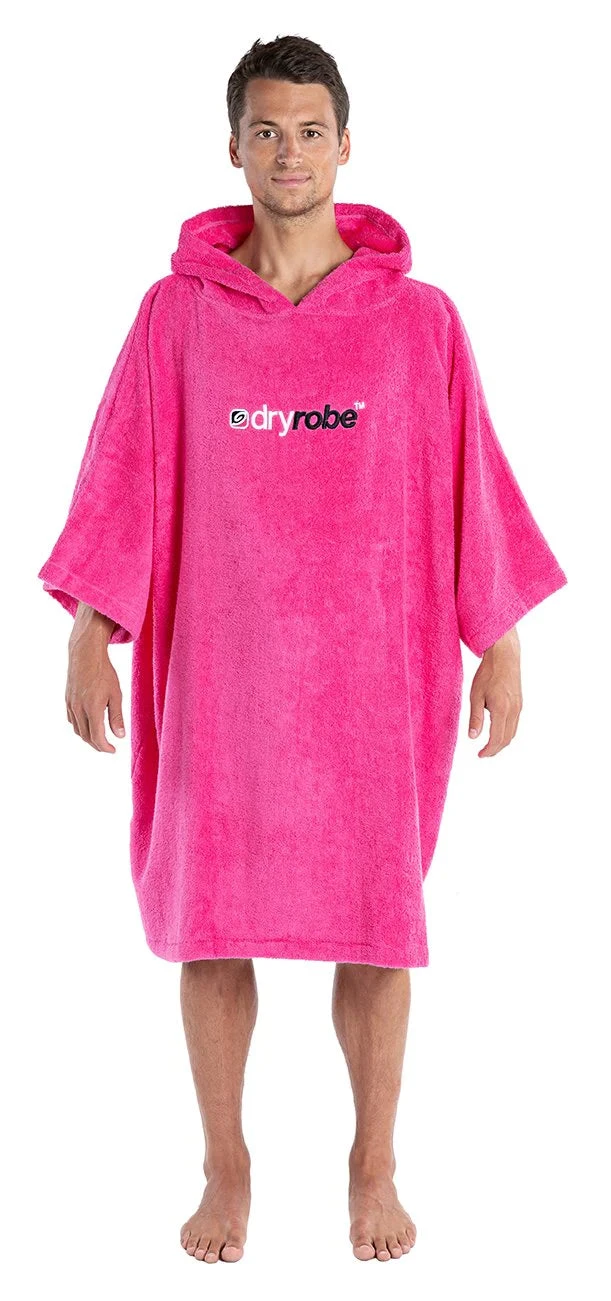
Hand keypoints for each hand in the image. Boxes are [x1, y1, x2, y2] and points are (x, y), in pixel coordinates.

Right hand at [65, 602, 124, 752]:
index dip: (105, 747)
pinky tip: (88, 724)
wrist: (85, 654)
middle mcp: (79, 709)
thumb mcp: (116, 694)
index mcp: (93, 709)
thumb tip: (120, 736)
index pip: (97, 737)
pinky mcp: (67, 699)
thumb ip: (117, 716)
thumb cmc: (104, 672)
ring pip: (78, 729)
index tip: (113, 750)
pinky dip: (80, 727)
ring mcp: (71, 704)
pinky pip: (72, 720)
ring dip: (88, 737)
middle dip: (97, 745)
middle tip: (108, 747)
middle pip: (86, 736)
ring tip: (99, 738)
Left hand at [468, 627, 522, 756]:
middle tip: (483, 753)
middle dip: (495, 749)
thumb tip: (472, 737)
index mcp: (501, 710)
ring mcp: (519, 707)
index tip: (480, 755)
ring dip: (502, 742)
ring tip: (489, 746)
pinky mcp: (520, 703)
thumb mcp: (476, 695)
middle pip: (507, 739)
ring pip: (513, 733)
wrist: (505, 657)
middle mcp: (514, 711)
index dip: (489, 750)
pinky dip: (507, 733)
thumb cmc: (488, 674)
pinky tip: (497, 731)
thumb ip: (475, 718)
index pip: (497, 738)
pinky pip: (515, 724)